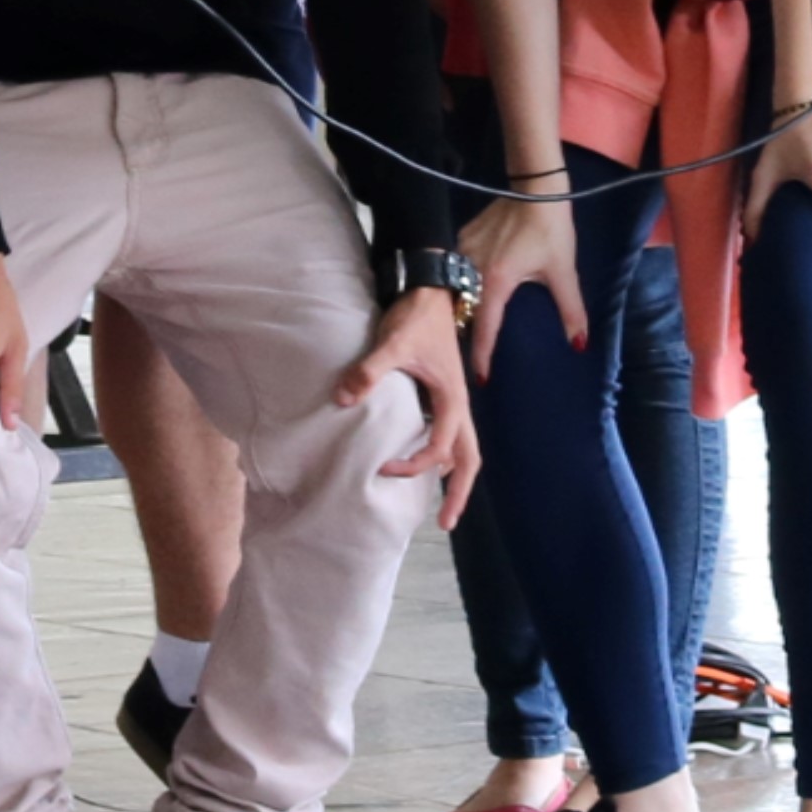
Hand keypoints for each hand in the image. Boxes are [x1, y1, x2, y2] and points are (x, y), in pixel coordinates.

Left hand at [334, 292, 479, 527]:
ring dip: (455, 476)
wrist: (428, 288)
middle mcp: (458, 404)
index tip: (384, 467)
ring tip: (444, 505)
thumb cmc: (415, 317)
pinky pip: (450, 435)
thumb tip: (342, 399)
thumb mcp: (393, 343)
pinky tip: (428, 464)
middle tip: (445, 523)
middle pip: (469, 459)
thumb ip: (369, 371)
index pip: (439, 448)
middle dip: (460, 493)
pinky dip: (443, 455)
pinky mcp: (443, 393)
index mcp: (452, 399)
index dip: (414, 464)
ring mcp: (453, 400)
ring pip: (463, 448)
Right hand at [461, 195, 581, 379]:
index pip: (485, 327)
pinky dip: (461, 283)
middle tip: (472, 355)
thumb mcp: (563, 271)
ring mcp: (463, 250)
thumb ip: (570, 310)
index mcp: (497, 281)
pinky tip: (468, 291)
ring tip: (466, 328)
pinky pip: (457, 268)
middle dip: (467, 334)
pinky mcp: (462, 237)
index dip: (482, 356)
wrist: (536, 187)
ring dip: (462, 308)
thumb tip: (580, 344)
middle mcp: (473, 268)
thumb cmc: (552, 231)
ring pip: (456, 289)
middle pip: (464, 311)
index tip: (479, 380)